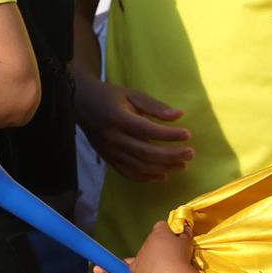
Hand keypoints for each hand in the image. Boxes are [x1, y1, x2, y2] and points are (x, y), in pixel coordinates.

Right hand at [74, 72, 191, 180]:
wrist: (81, 104)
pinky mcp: (108, 158)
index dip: (169, 135)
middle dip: (171, 155)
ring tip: (182, 165)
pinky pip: (128, 173)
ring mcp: (109, 151)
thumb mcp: (132, 94)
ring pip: (139, 166)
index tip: (187, 134)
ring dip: (163, 168)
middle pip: (146, 152)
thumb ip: (154, 106)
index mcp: (118, 118)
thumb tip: (178, 115)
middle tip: (190, 153)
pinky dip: (146, 177)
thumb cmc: (110, 97)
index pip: (148, 130)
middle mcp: (113, 137)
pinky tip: (161, 175)